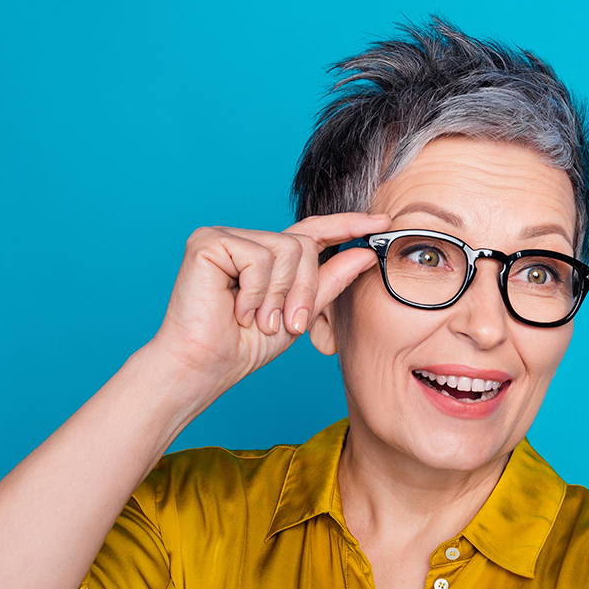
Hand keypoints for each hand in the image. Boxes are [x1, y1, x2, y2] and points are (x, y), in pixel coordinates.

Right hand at [149, 211, 389, 384]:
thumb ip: (329, 282)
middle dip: (304, 290)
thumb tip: (364, 254)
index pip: (314, 232)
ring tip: (256, 319)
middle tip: (285, 323)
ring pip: (285, 250)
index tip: (383, 222)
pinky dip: (255, 292)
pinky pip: (257, 258)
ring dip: (278, 296)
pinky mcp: (208, 241)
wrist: (206, 366)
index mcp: (270, 257)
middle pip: (304, 246)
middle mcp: (248, 240)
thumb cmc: (244, 346)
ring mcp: (227, 237)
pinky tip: (236, 309)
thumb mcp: (299, 315)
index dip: (348, 225)